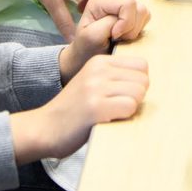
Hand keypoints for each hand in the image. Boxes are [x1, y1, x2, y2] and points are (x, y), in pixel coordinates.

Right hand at [10, 55, 148, 162]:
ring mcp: (96, 87)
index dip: (137, 84)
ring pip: (139, 93)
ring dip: (130, 108)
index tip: (122, 96)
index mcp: (99, 62)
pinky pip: (130, 106)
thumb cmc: (74, 111)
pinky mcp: (95, 107)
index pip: (142, 65)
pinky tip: (108, 120)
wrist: (44, 128)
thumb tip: (147, 82)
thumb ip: (115, 77)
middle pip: (144, 79)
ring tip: (111, 114)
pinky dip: (124, 117)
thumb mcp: (92, 83)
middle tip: (116, 108)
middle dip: (136, 97)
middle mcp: (98, 70)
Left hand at [57, 0, 148, 81]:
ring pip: (143, 11)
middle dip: (132, 26)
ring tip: (121, 36)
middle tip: (117, 36)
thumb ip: (108, 23)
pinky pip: (145, 17)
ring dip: (135, 28)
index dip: (126, 22)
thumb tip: (126, 19)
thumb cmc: (86, 48)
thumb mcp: (91, 37)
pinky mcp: (130, 12)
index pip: (128, 3)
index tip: (114, 35)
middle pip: (138, 6)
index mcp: (99, 0)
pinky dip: (138, 29)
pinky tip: (125, 35)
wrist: (87, 57)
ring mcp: (122, 5)